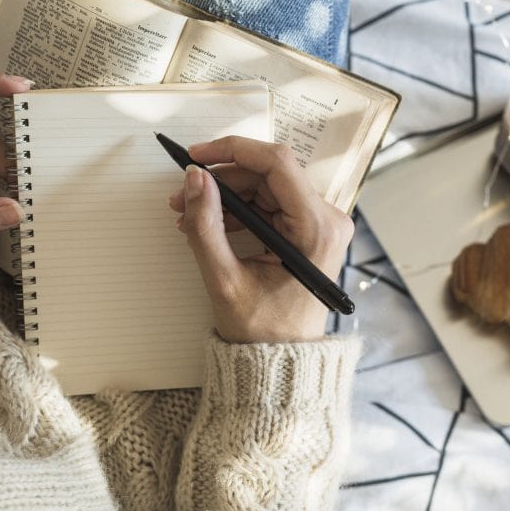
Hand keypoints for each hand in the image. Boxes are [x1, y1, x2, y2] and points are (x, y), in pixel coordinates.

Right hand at [169, 137, 353, 342]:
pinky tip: (210, 223)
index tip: (197, 155)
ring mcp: (320, 224)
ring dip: (225, 195)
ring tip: (188, 214)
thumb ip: (206, 226)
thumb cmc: (263, 330)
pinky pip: (270, 204)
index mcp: (317, 229)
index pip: (277, 164)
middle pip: (268, 174)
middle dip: (221, 179)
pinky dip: (238, 209)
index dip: (233, 151)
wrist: (282, 359)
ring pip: (266, 187)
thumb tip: (194, 179)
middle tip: (181, 195)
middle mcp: (327, 220)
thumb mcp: (225, 280)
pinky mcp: (309, 230)